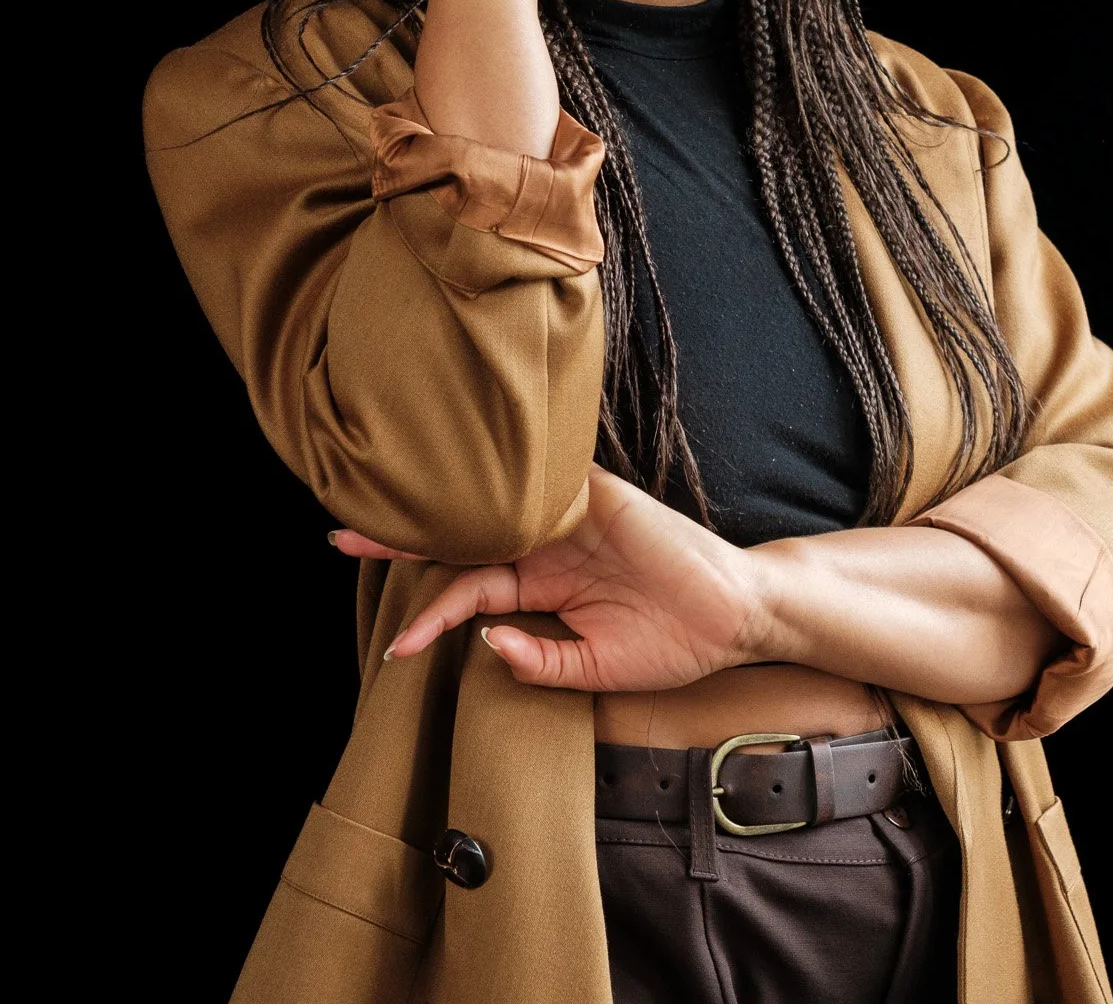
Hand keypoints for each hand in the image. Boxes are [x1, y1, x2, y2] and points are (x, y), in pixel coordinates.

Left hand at [331, 464, 765, 692]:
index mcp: (541, 585)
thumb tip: (486, 646)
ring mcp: (571, 516)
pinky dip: (515, 474)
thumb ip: (542, 662)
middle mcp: (547, 544)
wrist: (734, 617)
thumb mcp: (596, 671)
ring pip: (496, 503)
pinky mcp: (600, 495)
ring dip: (443, 507)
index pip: (469, 591)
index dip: (431, 617)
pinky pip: (552, 478)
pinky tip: (469, 476)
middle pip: (465, 535)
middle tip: (344, 538)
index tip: (396, 650)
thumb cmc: (671, 644)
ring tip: (386, 507)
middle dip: (407, 540)